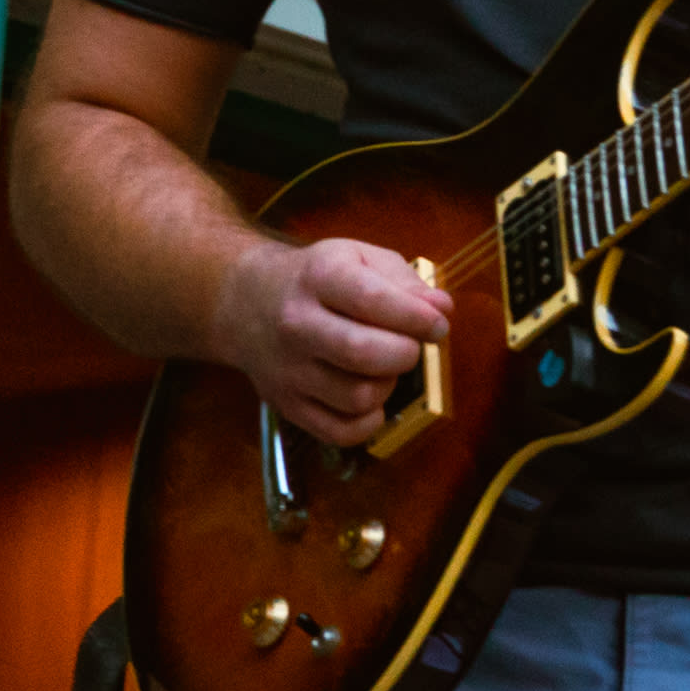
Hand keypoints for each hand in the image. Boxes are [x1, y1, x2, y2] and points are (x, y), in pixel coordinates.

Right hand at [210, 234, 451, 449]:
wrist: (247, 303)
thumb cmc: (317, 278)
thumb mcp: (359, 258)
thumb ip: (404, 282)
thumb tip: (442, 310)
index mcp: (319, 276)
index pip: (372, 300)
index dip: (416, 318)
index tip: (438, 325)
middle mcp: (297, 323)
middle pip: (365, 354)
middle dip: (405, 354)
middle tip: (410, 346)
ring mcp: (288, 370)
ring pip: (358, 397)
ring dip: (387, 386)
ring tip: (383, 367)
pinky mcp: (286, 406)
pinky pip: (341, 432)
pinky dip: (369, 422)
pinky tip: (371, 399)